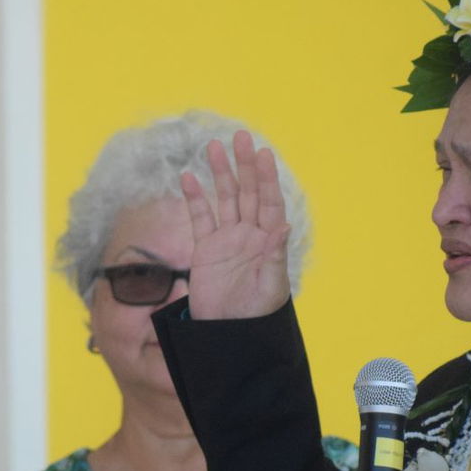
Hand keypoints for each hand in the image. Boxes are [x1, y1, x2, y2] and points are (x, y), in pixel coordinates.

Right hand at [179, 129, 291, 319]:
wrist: (228, 334)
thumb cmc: (257, 314)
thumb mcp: (270, 286)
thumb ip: (275, 255)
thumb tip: (282, 225)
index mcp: (269, 241)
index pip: (268, 202)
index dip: (266, 178)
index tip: (263, 154)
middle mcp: (250, 235)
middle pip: (247, 192)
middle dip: (244, 165)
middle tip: (240, 137)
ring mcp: (227, 239)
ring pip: (224, 199)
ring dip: (220, 173)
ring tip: (213, 147)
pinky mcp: (206, 249)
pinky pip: (200, 218)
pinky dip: (194, 198)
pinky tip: (188, 178)